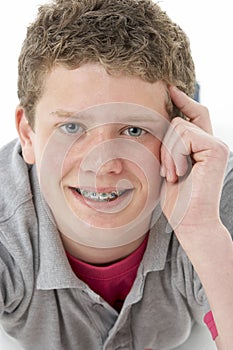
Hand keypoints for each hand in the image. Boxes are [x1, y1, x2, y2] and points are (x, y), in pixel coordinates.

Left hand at [160, 86, 228, 236]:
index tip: (168, 88)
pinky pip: (183, 136)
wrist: (190, 222)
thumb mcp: (168, 167)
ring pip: (178, 127)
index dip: (182, 100)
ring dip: (167, 154)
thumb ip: (171, 146)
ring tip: (173, 176)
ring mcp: (217, 145)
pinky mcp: (216, 149)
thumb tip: (164, 123)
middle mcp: (213, 143)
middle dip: (165, 144)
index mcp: (203, 147)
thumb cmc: (177, 200)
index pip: (194, 115)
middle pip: (181, 120)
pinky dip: (174, 155)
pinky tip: (179, 174)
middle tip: (167, 172)